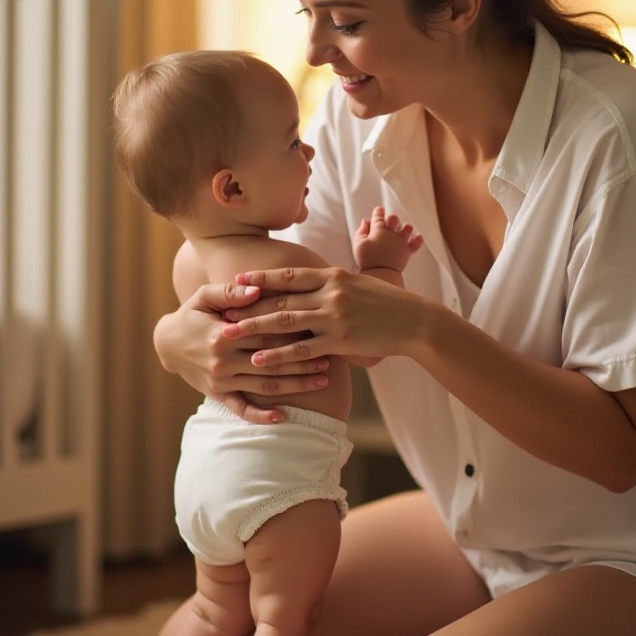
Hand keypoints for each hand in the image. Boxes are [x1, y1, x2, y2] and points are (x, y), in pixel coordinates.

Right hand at [153, 283, 330, 423]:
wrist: (166, 343)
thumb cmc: (191, 314)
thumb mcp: (204, 296)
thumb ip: (231, 292)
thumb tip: (257, 287)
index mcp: (222, 335)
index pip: (266, 334)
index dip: (295, 332)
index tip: (320, 328)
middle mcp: (223, 361)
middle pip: (272, 362)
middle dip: (303, 360)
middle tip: (331, 357)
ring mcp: (221, 381)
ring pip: (265, 386)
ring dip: (295, 385)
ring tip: (322, 381)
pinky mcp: (218, 395)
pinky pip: (242, 409)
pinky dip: (261, 416)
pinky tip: (283, 417)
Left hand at [222, 267, 426, 366]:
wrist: (415, 321)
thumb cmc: (386, 304)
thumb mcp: (357, 284)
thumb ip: (330, 285)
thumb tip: (307, 285)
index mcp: (331, 276)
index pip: (289, 275)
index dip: (261, 278)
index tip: (237, 279)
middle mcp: (329, 293)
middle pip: (280, 298)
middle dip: (248, 304)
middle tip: (221, 310)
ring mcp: (334, 317)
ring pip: (285, 322)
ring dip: (254, 328)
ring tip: (229, 335)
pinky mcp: (340, 341)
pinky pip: (303, 349)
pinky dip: (279, 355)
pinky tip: (259, 360)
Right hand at [353, 206, 423, 273]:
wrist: (380, 274)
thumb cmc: (367, 259)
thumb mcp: (358, 244)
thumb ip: (361, 231)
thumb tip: (366, 221)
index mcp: (379, 229)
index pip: (379, 215)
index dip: (379, 212)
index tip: (379, 211)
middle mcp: (392, 233)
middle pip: (394, 218)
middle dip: (390, 218)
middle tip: (387, 223)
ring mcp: (401, 241)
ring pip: (408, 228)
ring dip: (405, 227)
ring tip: (401, 231)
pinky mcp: (408, 251)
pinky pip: (417, 242)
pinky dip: (417, 239)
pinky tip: (415, 238)